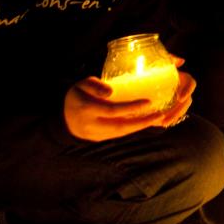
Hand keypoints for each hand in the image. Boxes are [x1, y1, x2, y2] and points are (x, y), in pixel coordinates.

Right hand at [64, 58, 194, 140]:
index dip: (131, 107)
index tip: (148, 102)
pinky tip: (146, 122)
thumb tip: (110, 91)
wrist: (63, 119)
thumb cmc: (76, 96)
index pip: (113, 110)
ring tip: (158, 119)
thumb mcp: (81, 85)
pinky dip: (134, 129)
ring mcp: (96, 134)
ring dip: (141, 127)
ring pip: (122, 133)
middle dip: (142, 122)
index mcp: (87, 109)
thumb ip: (94, 85)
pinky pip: (120, 134)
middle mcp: (92, 125)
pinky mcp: (100, 139)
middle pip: (121, 126)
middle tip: (160, 115)